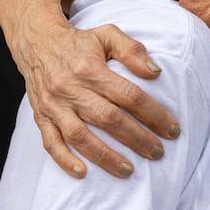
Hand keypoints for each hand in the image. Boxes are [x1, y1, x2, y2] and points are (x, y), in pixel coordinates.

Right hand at [15, 17, 180, 178]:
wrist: (35, 41)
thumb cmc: (80, 42)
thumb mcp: (107, 35)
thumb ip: (132, 50)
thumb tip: (156, 72)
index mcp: (90, 68)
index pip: (129, 95)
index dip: (154, 114)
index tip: (173, 130)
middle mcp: (70, 88)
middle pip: (108, 118)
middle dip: (137, 139)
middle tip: (158, 153)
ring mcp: (54, 105)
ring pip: (80, 136)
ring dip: (105, 156)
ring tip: (129, 171)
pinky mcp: (41, 117)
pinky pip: (50, 142)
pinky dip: (64, 160)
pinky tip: (83, 174)